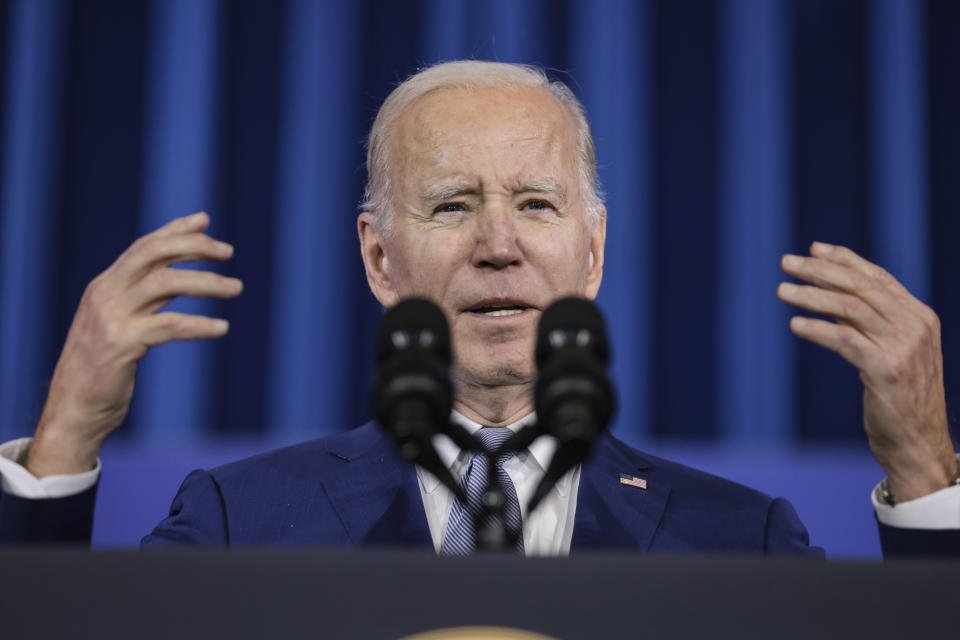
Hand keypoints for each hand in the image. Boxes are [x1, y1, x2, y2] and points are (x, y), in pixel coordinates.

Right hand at [26, 212, 242, 476]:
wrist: (73, 409)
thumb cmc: (105, 366)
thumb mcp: (123, 323)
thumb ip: (148, 296)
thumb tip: (181, 271)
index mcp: (105, 286)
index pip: (143, 246)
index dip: (175, 231)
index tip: (206, 222)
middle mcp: (105, 294)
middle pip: (152, 254)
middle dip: (193, 246)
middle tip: (228, 251)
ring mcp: (111, 318)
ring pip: (165, 283)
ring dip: (207, 282)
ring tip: (237, 287)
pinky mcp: (120, 345)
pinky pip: (169, 326)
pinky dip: (200, 324)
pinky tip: (222, 328)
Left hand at [778, 242, 957, 502]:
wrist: (918, 444)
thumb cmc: (899, 398)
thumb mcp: (889, 351)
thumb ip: (866, 323)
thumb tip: (828, 294)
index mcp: (920, 317)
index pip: (878, 278)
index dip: (844, 260)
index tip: (814, 249)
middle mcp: (916, 326)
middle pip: (860, 286)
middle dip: (820, 271)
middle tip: (787, 263)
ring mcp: (904, 348)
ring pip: (850, 308)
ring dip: (811, 296)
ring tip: (782, 290)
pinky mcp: (887, 370)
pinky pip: (845, 340)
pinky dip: (817, 329)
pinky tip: (795, 324)